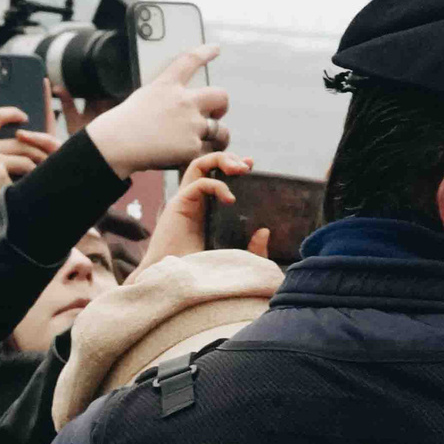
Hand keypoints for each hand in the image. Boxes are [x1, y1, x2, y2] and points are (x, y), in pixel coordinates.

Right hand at [0, 107, 54, 234]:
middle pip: (20, 142)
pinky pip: (22, 178)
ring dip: (35, 169)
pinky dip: (23, 187)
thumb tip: (13, 152)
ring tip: (36, 179)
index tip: (23, 117)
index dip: (12, 113)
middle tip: (45, 158)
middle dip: (37, 150)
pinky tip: (19, 194)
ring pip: (26, 159)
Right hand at [83, 46, 228, 175]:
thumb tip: (172, 109)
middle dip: (221, 106)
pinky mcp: (191, 146)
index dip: (205, 53)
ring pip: (219, 130)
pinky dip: (197, 158)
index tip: (215, 48)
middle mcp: (184, 101)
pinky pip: (204, 152)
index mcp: (167, 86)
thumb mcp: (141, 100)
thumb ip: (162, 100)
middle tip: (216, 114)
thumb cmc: (120, 127)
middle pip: (219, 96)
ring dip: (218, 136)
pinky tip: (186, 161)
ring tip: (211, 144)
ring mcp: (190, 123)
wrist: (115, 145)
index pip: (190, 61)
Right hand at [138, 151, 260, 272]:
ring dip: (220, 159)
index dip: (233, 166)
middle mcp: (193, 202)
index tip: (252, 167)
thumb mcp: (237, 260)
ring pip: (198, 165)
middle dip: (228, 158)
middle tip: (248, 166)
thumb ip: (253, 250)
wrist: (179, 285)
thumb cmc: (203, 275)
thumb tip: (264, 232)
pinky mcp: (178, 205)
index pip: (216, 176)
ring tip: (240, 169)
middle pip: (206, 165)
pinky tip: (230, 198)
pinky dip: (217, 185)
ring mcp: (185, 202)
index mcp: (204, 210)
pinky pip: (198, 183)